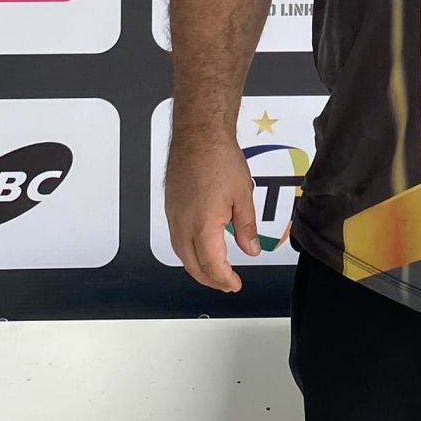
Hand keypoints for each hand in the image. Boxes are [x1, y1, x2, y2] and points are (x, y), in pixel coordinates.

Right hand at [163, 132, 257, 291]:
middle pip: (192, 265)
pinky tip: (199, 247)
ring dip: (197, 267)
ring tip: (214, 271)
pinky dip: (188, 251)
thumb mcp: (242, 196)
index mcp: (203, 225)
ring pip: (181, 253)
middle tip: (226, 284)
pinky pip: (176, 238)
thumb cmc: (219, 159)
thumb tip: (250, 250)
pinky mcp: (170, 206)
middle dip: (209, 279)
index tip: (234, 285)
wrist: (198, 135)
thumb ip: (246, 228)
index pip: (212, 265)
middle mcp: (183, 224)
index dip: (224, 280)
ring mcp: (173, 215)